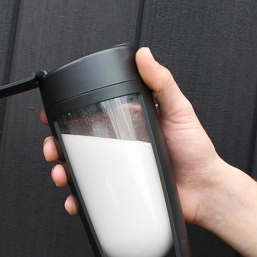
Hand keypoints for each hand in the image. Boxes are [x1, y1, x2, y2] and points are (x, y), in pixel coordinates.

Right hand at [40, 47, 224, 224]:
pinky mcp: (121, 191)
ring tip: (62, 174)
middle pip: (78, 144)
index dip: (68, 117)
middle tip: (52, 149)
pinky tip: (75, 200)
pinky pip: (93, 196)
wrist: (204, 190)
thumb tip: (145, 56)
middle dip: (57, 146)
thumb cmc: (194, 151)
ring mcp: (118, 170)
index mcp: (128, 124)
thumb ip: (162, 84)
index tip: (53, 117)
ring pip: (80, 170)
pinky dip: (79, 200)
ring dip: (63, 172)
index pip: (91, 116)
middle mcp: (119, 146)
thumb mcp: (179, 111)